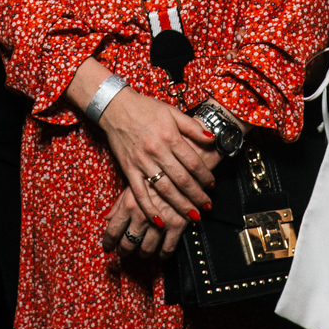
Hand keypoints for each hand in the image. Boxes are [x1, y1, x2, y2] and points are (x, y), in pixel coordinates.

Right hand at [96, 88, 218, 236]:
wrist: (115, 107)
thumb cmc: (146, 108)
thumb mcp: (172, 112)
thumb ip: (193, 127)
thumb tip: (213, 139)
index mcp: (170, 137)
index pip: (193, 162)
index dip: (205, 176)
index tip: (212, 186)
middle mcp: (157, 151)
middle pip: (181, 179)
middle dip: (197, 196)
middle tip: (207, 207)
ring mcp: (141, 162)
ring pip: (164, 189)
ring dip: (180, 205)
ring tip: (193, 216)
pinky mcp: (128, 169)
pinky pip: (139, 193)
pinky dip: (149, 209)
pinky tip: (159, 221)